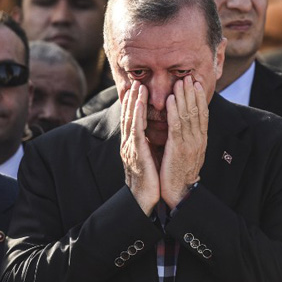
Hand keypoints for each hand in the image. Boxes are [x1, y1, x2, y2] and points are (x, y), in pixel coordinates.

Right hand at [120, 81, 159, 214]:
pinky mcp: (136, 152)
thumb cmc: (149, 181)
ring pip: (130, 120)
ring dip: (133, 101)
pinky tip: (138, 104)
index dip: (133, 104)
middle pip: (128, 117)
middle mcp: (129, 144)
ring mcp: (130, 148)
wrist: (144, 200)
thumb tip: (153, 135)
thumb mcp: (148, 159)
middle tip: (135, 81)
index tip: (136, 89)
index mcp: (133, 145)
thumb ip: (148, 146)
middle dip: (131, 98)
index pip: (132, 120)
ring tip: (137, 86)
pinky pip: (135, 130)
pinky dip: (136, 115)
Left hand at [160, 76, 207, 208]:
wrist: (179, 193)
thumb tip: (187, 124)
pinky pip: (176, 126)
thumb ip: (188, 138)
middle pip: (196, 111)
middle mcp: (198, 140)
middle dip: (192, 92)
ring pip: (187, 115)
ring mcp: (189, 144)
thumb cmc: (180, 172)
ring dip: (183, 97)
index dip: (200, 98)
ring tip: (180, 82)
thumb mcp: (188, 152)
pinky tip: (170, 99)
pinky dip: (174, 111)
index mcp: (201, 140)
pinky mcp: (178, 149)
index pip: (203, 114)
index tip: (197, 83)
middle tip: (189, 76)